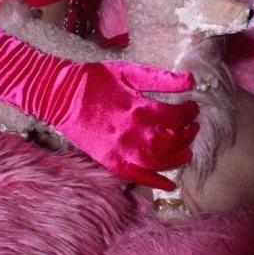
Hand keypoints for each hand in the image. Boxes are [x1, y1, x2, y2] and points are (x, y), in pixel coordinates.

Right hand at [30, 57, 198, 189]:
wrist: (60, 95)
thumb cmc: (94, 79)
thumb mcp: (128, 70)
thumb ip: (160, 78)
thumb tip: (191, 81)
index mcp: (138, 108)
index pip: (175, 116)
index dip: (188, 113)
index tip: (192, 108)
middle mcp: (132, 133)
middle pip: (171, 140)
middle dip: (187, 134)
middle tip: (193, 127)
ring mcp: (120, 150)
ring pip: (159, 161)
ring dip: (178, 157)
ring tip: (187, 150)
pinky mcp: (109, 160)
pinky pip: (137, 176)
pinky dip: (155, 182)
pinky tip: (170, 184)